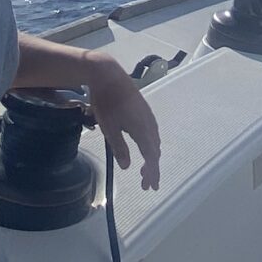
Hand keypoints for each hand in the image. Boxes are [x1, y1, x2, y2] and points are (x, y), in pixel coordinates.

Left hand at [84, 54, 162, 190]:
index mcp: (142, 130)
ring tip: (146, 168)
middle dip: (152, 168)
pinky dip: (150, 145)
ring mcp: (148, 116)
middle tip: (147, 183)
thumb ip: (119, 147)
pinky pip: (152, 133)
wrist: (108, 75)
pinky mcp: (143, 110)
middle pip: (155, 150)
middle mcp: (149, 124)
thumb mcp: (109, 127)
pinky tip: (144, 145)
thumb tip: (127, 166)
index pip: (151, 157)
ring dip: (152, 156)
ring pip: (154, 141)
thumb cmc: (107, 102)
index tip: (149, 186)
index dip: (151, 173)